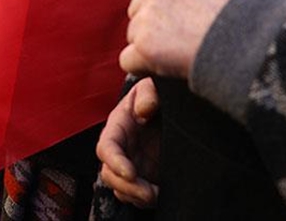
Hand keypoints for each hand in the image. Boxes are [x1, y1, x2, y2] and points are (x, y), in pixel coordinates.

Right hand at [97, 78, 160, 206]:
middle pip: (109, 174)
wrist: (179, 108)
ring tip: (156, 195)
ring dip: (135, 196)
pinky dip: (144, 200)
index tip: (131, 173)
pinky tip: (161, 195)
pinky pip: (135, 196)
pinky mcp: (145, 177)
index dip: (114, 162)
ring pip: (121, 188)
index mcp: (118, 126)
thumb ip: (149, 92)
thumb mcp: (155, 86)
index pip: (106, 147)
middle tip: (148, 192)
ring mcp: (132, 164)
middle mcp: (121, 147)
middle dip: (126, 186)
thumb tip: (143, 110)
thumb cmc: (161, 94)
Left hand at [119, 0, 246, 78]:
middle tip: (179, 39)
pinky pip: (129, 60)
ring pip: (134, 35)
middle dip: (151, 26)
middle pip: (136, 10)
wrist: (251, 38)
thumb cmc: (247, 13)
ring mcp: (147, 17)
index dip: (152, 0)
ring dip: (151, 47)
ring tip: (184, 52)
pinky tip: (168, 67)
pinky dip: (144, 68)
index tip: (164, 14)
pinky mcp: (145, 46)